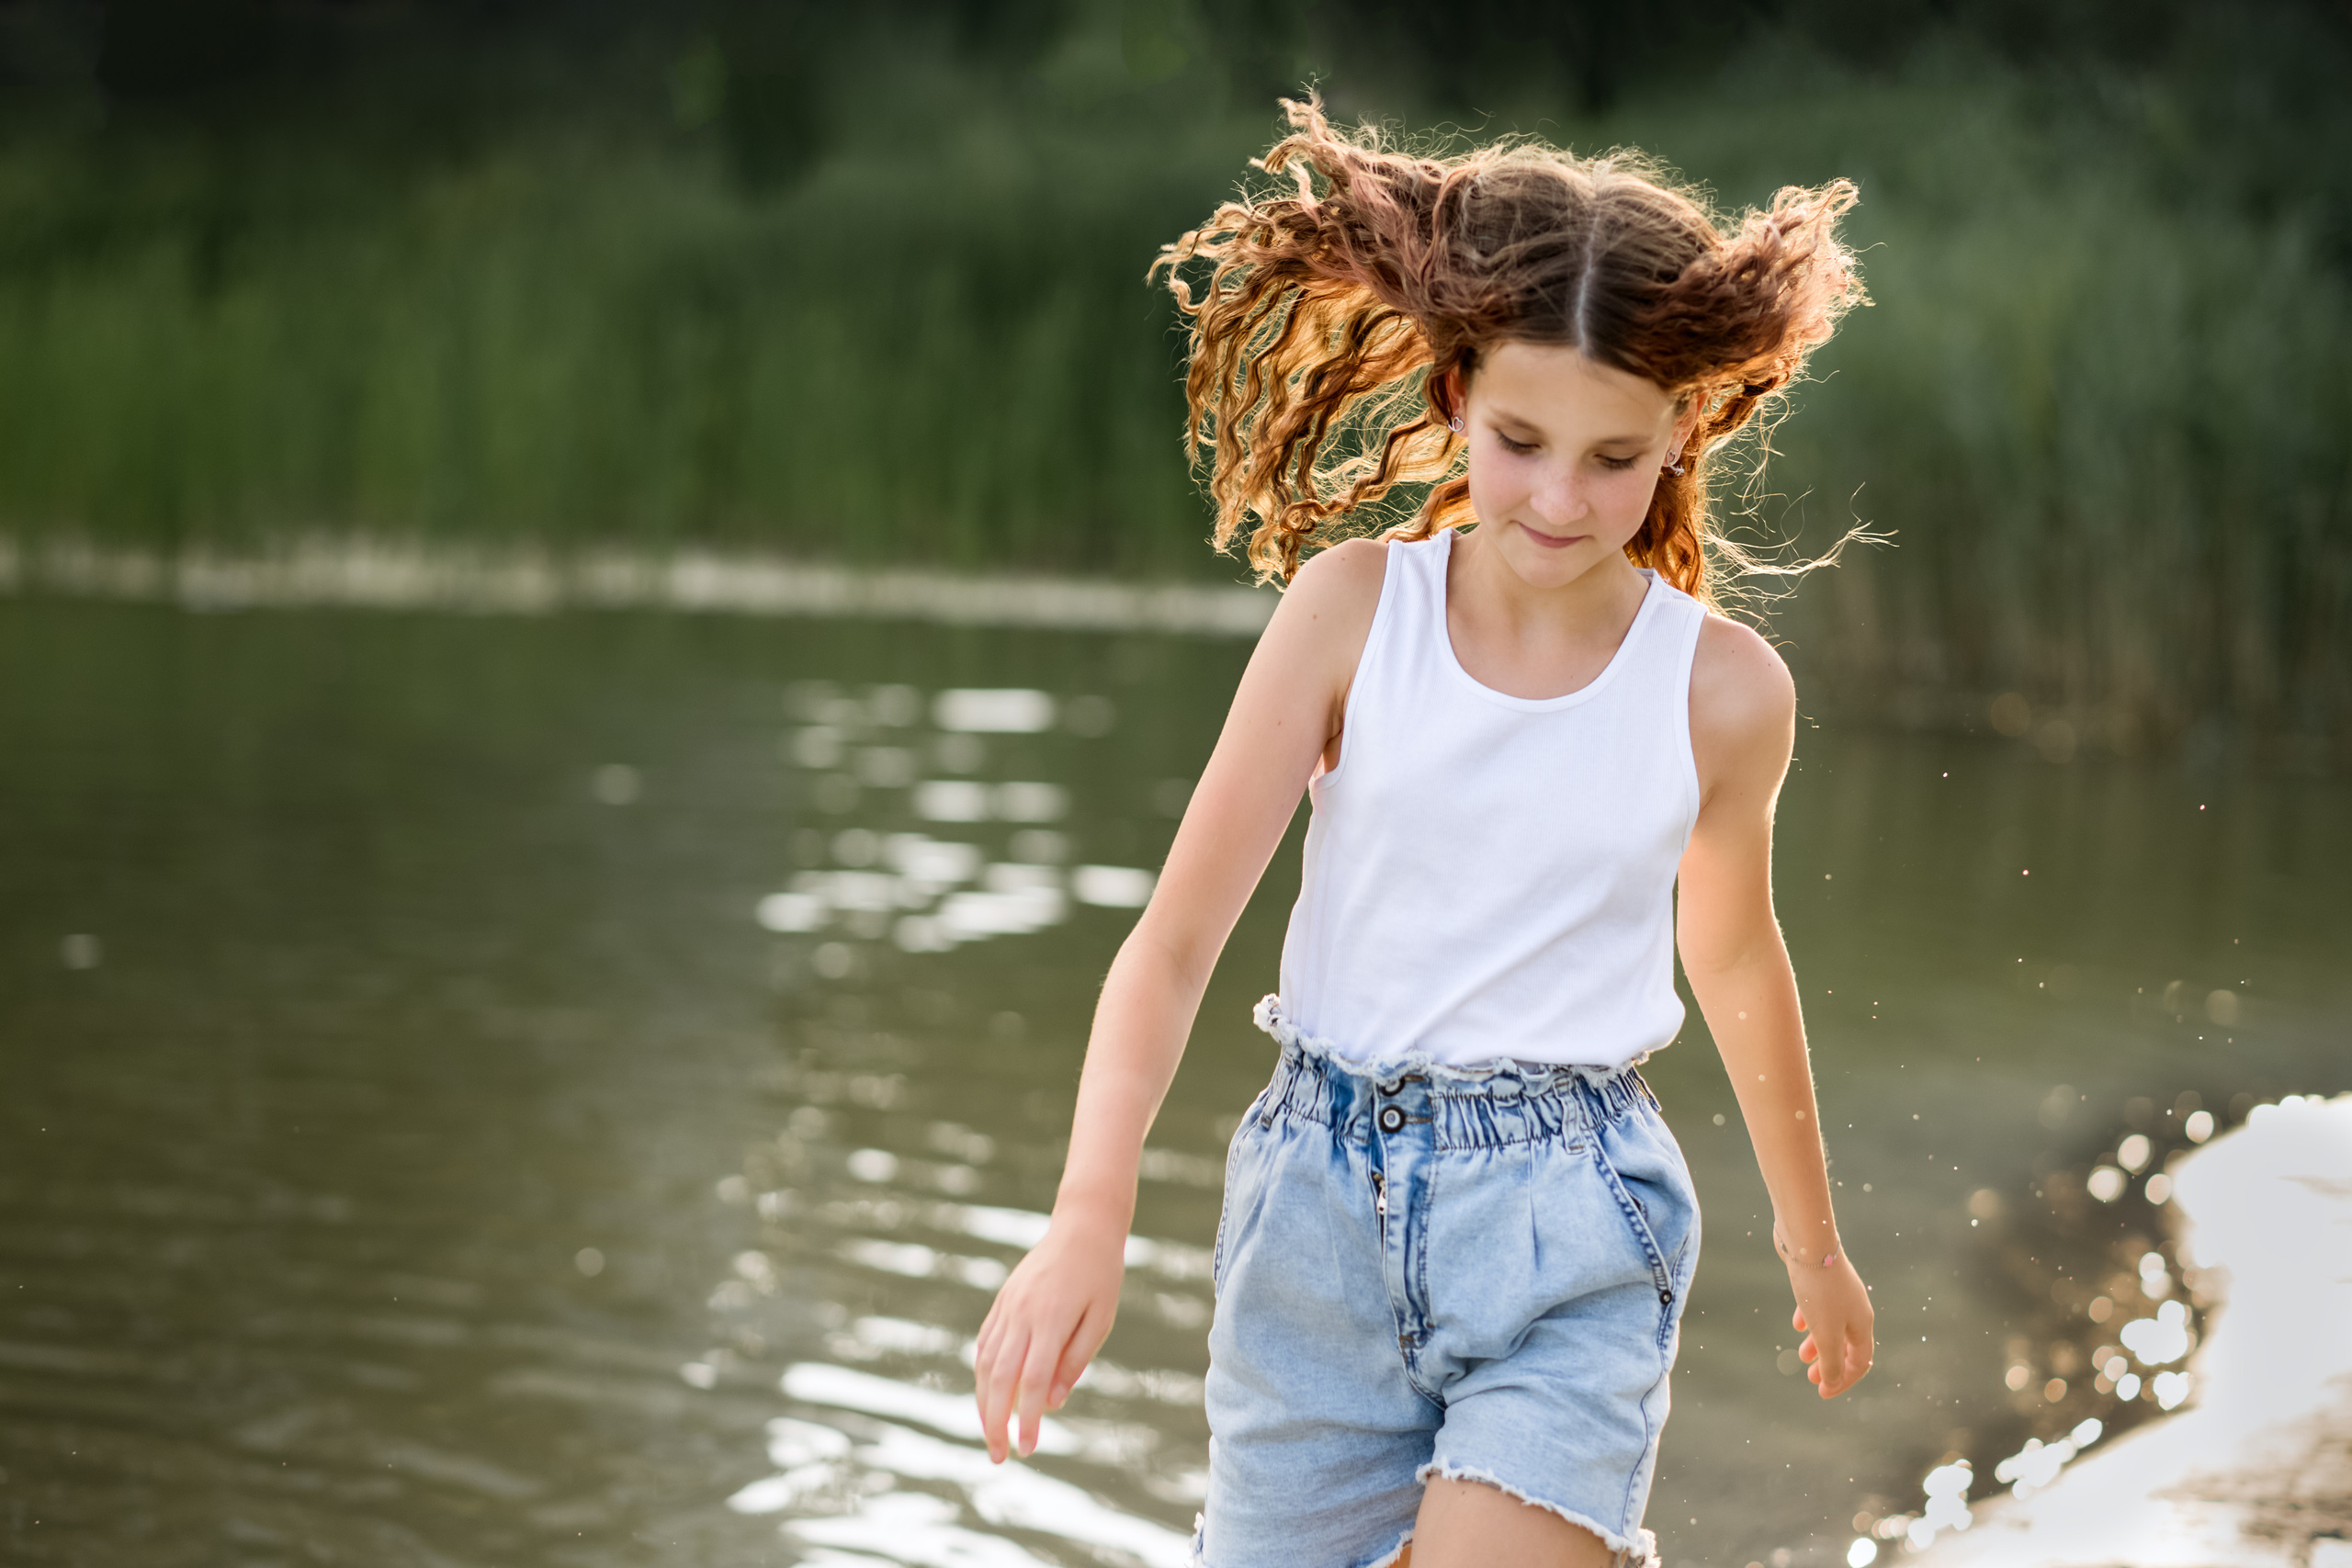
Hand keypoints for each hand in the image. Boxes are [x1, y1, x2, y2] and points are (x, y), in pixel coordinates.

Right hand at [974, 1214, 1124, 1460]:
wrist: (1081, 1227)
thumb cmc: (1100, 1276)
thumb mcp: (1100, 1320)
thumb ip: (1074, 1362)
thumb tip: (1051, 1403)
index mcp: (1050, 1320)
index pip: (1031, 1382)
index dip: (1026, 1420)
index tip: (1026, 1450)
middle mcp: (1022, 1315)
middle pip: (999, 1379)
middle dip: (995, 1422)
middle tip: (999, 1456)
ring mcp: (1007, 1307)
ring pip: (985, 1363)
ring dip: (983, 1402)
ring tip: (990, 1433)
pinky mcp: (1002, 1301)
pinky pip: (985, 1343)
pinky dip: (982, 1373)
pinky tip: (987, 1394)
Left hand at [1787, 1253, 1873, 1398]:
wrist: (1808, 1241)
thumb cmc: (1819, 1290)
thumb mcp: (1825, 1333)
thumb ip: (1830, 1361)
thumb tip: (1832, 1382)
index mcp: (1862, 1324)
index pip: (1860, 1362)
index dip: (1843, 1381)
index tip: (1822, 1393)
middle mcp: (1856, 1308)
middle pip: (1847, 1345)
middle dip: (1830, 1364)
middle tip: (1811, 1378)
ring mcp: (1840, 1292)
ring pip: (1832, 1325)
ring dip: (1818, 1343)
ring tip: (1802, 1355)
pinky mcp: (1822, 1279)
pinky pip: (1820, 1306)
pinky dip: (1810, 1319)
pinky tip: (1797, 1323)